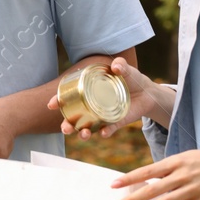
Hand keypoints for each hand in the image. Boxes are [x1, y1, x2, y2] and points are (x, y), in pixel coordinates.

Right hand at [46, 56, 173, 138]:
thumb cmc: (130, 78)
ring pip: (88, 128)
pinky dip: (105, 132)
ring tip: (84, 134)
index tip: (51, 105)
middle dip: (67, 125)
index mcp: (88, 92)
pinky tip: (105, 133)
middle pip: (74, 118)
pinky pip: (108, 129)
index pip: (69, 98)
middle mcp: (92, 106)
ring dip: (83, 133)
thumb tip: (116, 66)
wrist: (147, 92)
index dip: (58, 101)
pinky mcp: (116, 122)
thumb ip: (120, 65)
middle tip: (65, 129)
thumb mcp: (125, 69)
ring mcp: (103, 116)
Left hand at [112, 138, 199, 199]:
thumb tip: (151, 178)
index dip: (130, 178)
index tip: (114, 185)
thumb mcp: (188, 157)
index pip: (148, 170)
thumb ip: (170, 168)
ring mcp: (194, 188)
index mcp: (177, 161)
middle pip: (152, 188)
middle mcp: (183, 174)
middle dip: (132, 198)